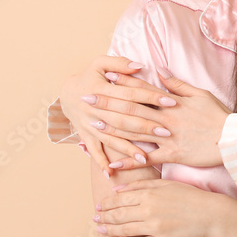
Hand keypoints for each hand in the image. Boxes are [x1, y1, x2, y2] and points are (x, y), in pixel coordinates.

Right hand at [59, 55, 178, 173]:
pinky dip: (101, 162)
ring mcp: (89, 124)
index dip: (151, 97)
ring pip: (111, 138)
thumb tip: (139, 66)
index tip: (171, 101)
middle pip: (123, 118)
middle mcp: (94, 109)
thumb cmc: (89, 76)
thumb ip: (119, 63)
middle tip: (167, 131)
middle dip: (145, 126)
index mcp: (100, 89)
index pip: (130, 94)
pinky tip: (111, 173)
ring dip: (127, 148)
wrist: (65, 93)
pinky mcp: (85, 135)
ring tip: (145, 157)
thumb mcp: (99, 63)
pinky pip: (94, 150)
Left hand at [90, 70, 231, 169]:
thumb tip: (160, 71)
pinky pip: (148, 159)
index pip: (143, 89)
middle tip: (86, 98)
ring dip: (113, 128)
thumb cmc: (218, 116)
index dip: (123, 81)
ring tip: (92, 124)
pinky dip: (130, 161)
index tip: (105, 76)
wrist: (234, 139)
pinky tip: (113, 163)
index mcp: (173, 102)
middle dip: (108, 102)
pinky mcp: (173, 154)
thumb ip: (178, 85)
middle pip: (132, 108)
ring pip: (136, 131)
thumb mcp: (200, 94)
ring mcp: (168, 137)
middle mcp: (167, 118)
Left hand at [93, 179, 219, 236]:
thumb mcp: (166, 184)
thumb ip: (140, 185)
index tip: (98, 207)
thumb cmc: (189, 196)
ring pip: (123, 230)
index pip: (119, 200)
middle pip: (118, 215)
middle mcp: (149, 210)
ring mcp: (154, 227)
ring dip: (109, 231)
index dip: (106, 204)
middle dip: (103, 218)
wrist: (210, 214)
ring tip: (100, 230)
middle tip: (94, 220)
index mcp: (149, 195)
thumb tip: (117, 189)